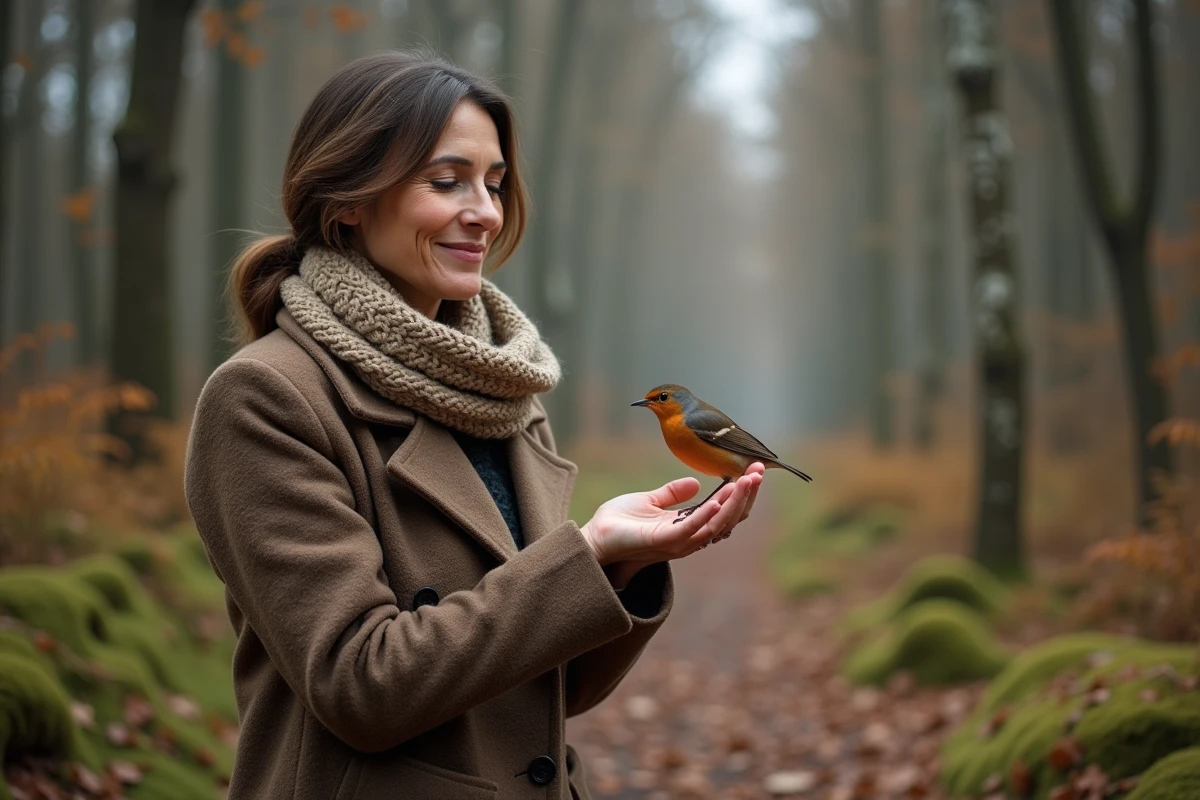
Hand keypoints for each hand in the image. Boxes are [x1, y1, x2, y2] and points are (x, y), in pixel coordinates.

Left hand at [579, 469, 761, 569]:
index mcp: (688, 524)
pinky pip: (693, 528)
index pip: (725, 509)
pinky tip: (721, 497)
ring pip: (718, 522)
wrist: (594, 538)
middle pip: (729, 517)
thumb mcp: (649, 501)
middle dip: (747, 493)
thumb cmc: (619, 522)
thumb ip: (672, 494)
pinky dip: (708, 513)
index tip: (753, 470)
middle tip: (759, 470)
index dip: (741, 491)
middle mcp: (689, 536)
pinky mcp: (664, 541)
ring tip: (748, 478)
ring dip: (735, 500)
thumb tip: (695, 482)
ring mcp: (679, 541)